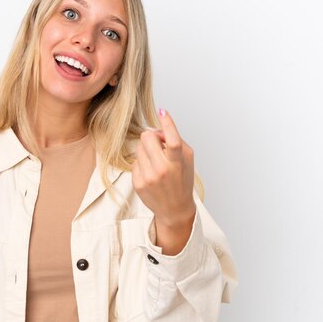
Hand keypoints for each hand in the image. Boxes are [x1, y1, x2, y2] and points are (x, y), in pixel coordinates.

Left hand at [132, 109, 195, 227]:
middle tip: (158, 144)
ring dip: (146, 150)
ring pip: (139, 147)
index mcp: (177, 164)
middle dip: (152, 136)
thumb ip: (176, 141)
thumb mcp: (187, 160)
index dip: (167, 124)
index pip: (172, 140)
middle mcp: (161, 170)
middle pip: (147, 137)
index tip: (163, 112)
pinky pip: (135, 161)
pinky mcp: (137, 183)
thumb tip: (157, 130)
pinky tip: (150, 172)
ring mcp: (147, 177)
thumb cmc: (182, 181)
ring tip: (155, 161)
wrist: (174, 209)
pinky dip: (142, 163)